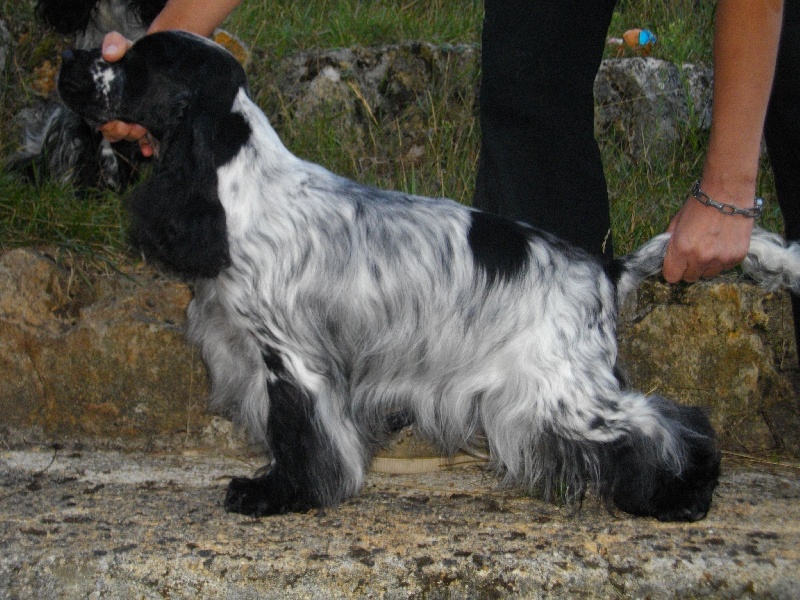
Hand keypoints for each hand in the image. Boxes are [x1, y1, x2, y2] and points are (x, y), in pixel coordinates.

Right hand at [97, 32, 154, 156]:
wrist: (159, 60)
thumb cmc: (137, 54)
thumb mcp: (124, 45)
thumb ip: (114, 43)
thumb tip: (109, 53)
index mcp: (109, 97)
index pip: (99, 116)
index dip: (104, 123)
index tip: (113, 121)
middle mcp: (120, 110)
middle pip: (113, 131)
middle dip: (119, 132)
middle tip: (131, 126)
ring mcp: (136, 117)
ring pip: (129, 137)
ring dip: (133, 137)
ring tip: (142, 129)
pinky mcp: (151, 122)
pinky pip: (146, 141)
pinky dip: (146, 147)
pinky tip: (149, 150)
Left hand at [662, 186, 754, 282]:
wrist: (728, 192)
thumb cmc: (699, 205)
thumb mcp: (676, 222)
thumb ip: (670, 243)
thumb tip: (666, 257)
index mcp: (681, 249)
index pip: (672, 277)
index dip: (672, 270)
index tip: (675, 264)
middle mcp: (701, 258)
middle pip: (690, 278)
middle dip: (688, 268)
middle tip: (693, 253)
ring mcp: (721, 259)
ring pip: (708, 274)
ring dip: (706, 266)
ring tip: (709, 247)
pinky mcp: (737, 257)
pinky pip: (724, 268)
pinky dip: (722, 260)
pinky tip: (722, 244)